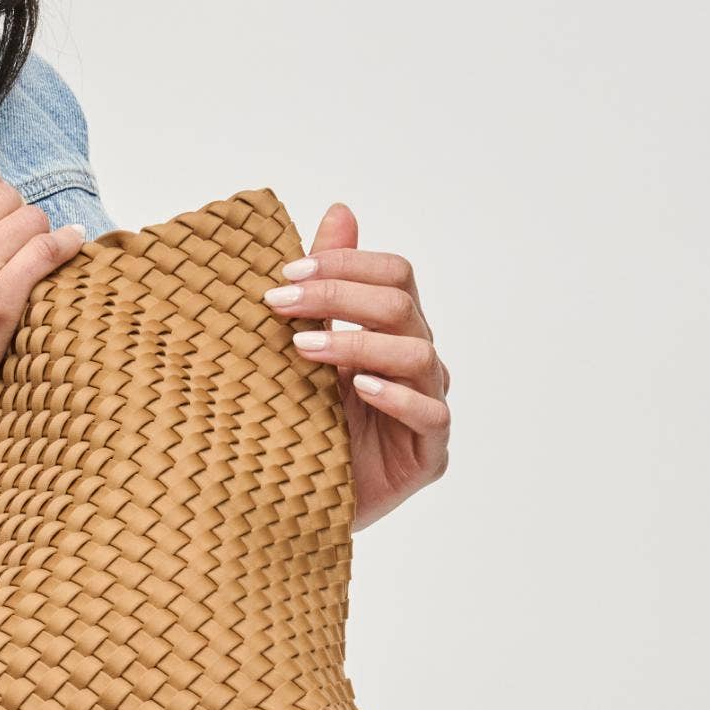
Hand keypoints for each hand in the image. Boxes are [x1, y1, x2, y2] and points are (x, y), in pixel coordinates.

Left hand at [260, 202, 450, 531]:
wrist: (293, 499)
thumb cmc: (302, 418)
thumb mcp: (303, 344)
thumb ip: (326, 282)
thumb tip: (340, 209)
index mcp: (392, 329)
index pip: (394, 274)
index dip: (347, 264)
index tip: (286, 272)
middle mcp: (416, 360)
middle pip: (401, 306)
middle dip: (339, 296)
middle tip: (278, 304)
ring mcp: (427, 404)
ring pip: (416, 353)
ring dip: (356, 343)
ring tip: (303, 349)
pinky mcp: (428, 453)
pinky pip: (430, 413)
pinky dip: (396, 397)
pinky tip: (360, 390)